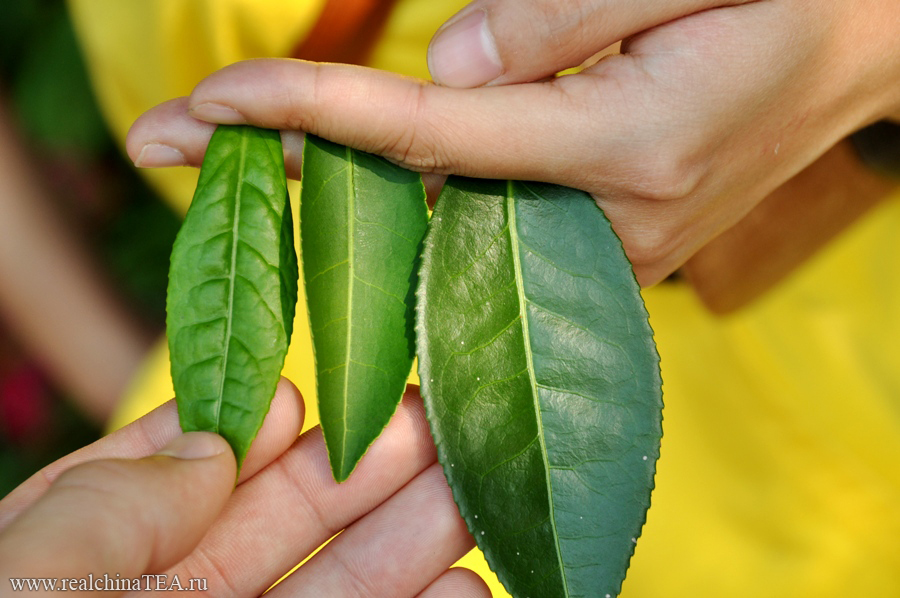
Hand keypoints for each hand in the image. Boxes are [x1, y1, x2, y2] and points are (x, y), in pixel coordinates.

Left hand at [0, 380, 487, 596]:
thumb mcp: (24, 575)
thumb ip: (106, 503)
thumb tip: (217, 446)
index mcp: (93, 567)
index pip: (183, 478)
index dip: (245, 430)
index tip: (297, 395)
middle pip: (284, 522)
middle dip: (361, 462)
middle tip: (433, 411)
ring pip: (345, 581)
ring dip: (414, 528)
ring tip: (472, 472)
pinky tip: (467, 582)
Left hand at [126, 0, 899, 288]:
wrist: (863, 49)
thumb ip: (558, 19)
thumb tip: (445, 68)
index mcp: (625, 150)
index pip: (434, 135)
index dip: (316, 111)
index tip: (211, 97)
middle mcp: (603, 221)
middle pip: (412, 193)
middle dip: (283, 162)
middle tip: (162, 140)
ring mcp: (601, 246)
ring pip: (440, 215)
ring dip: (327, 179)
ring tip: (215, 145)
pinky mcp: (599, 242)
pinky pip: (481, 217)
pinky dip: (400, 192)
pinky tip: (333, 169)